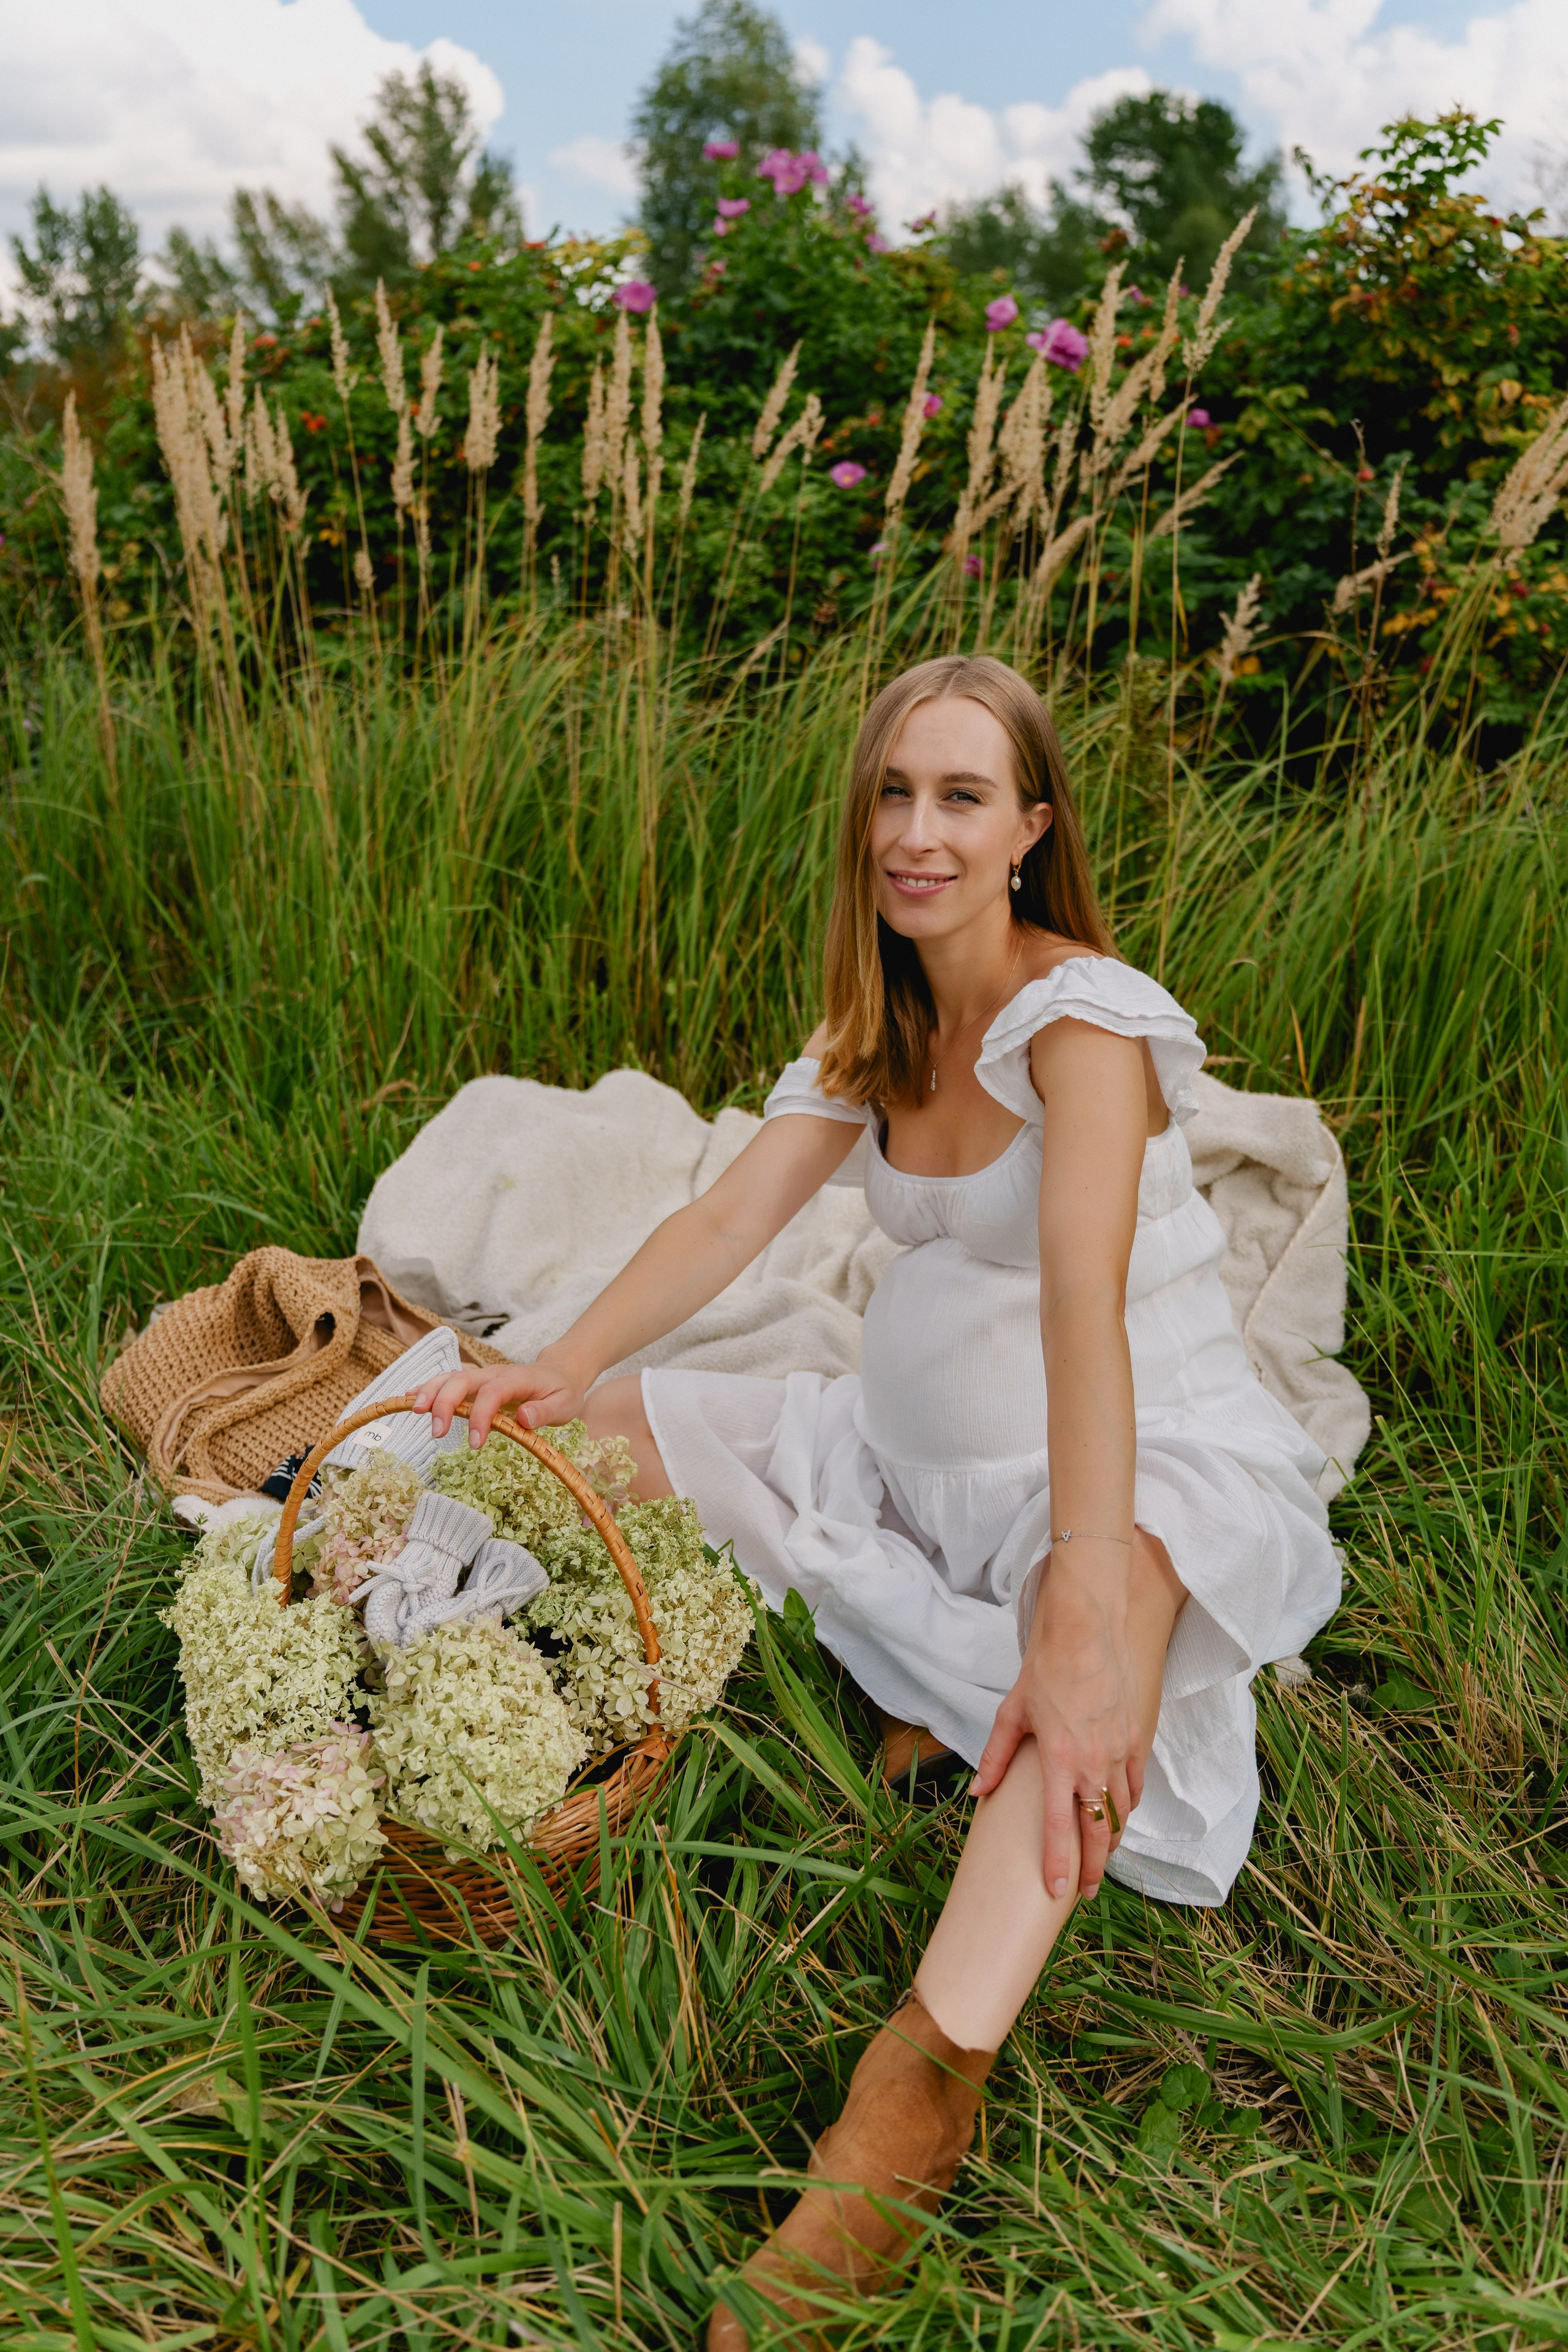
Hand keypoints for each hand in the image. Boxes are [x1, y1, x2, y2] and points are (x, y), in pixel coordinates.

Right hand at [413, 1357, 588, 1447]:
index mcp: (518, 1379)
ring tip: (414, 1410)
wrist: (560, 1373)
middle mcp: (495, 1373)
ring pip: (450, 1378)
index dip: (481, 1416)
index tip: (475, 1444)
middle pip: (463, 1380)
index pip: (493, 1393)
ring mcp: (482, 1376)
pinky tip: (409, 1398)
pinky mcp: (474, 1383)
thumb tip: (523, 1418)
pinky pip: (448, 1382)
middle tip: (435, 1432)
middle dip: (445, 1402)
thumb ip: (545, 1412)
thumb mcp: (565, 1405)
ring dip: (430, 1392)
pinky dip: (428, 1388)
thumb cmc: (562, 1392)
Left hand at [971, 1551, 1142, 1902]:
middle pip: (1099, 1830)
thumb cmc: (1045, 1669)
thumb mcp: (1011, 1714)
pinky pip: (1135, 1784)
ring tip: (1100, 1857)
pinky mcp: (1134, 1738)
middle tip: (1085, 1892)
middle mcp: (1093, 1761)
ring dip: (1111, 1839)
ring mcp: (1119, 1751)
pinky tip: (1119, 1815)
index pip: (1057, 1825)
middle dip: (1093, 1867)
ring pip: (1121, 1811)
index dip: (1057, 1862)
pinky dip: (1128, 1806)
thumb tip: (977, 1794)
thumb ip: (996, 1758)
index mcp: (1058, 1759)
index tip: (1056, 1890)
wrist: (1086, 1631)